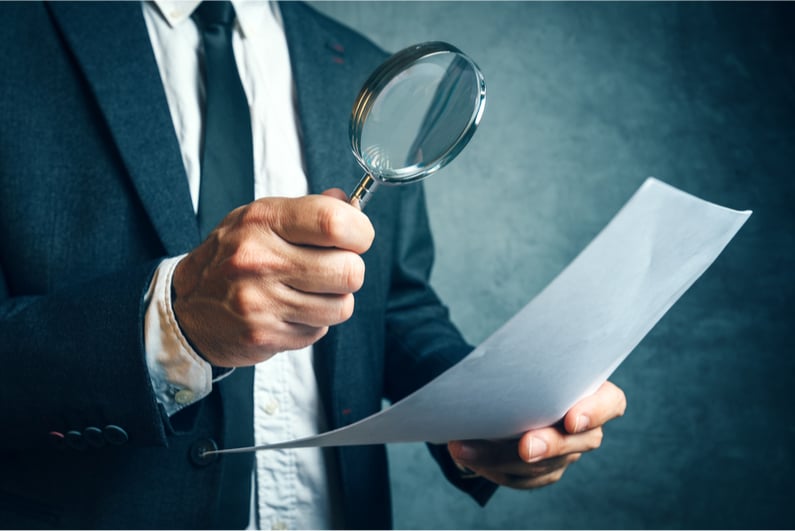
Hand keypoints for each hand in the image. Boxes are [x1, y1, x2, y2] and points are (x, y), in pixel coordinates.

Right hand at [172, 189, 373, 366]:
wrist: (185, 306)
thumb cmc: (231, 257)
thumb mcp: (260, 218)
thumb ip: (308, 211)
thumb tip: (349, 204)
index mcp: (263, 221)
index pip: (334, 223)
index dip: (360, 232)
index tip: (357, 237)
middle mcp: (261, 260)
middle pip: (350, 271)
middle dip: (350, 270)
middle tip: (332, 269)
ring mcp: (262, 301)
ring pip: (342, 306)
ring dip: (333, 301)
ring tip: (308, 292)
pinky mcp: (265, 335)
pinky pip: (319, 331)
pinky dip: (312, 323)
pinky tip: (289, 311)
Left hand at [447, 381, 626, 488]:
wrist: (508, 390)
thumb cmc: (524, 367)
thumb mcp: (528, 358)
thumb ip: (527, 364)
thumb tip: (495, 364)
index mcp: (592, 391)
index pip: (610, 403)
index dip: (595, 412)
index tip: (571, 419)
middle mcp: (586, 427)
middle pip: (579, 442)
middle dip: (549, 445)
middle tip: (525, 447)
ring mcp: (567, 453)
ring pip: (543, 465)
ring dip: (500, 458)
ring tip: (463, 448)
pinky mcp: (545, 472)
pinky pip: (522, 478)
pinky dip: (491, 468)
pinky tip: (465, 456)